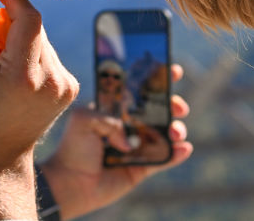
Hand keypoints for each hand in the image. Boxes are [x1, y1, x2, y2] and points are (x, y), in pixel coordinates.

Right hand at [0, 0, 79, 218]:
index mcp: (23, 75)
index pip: (29, 16)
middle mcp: (52, 80)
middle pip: (34, 26)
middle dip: (10, 23)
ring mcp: (66, 86)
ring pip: (42, 40)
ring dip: (20, 41)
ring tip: (0, 68)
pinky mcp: (71, 88)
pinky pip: (49, 55)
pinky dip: (32, 57)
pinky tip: (17, 79)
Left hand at [40, 64, 192, 218]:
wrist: (69, 182)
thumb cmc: (73, 147)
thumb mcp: (82, 120)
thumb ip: (109, 121)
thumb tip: (131, 141)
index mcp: (115, 109)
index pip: (138, 90)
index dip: (155, 80)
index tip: (172, 71)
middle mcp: (129, 125)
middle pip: (158, 110)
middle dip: (172, 104)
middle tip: (178, 107)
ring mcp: (138, 146)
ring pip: (165, 134)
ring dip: (176, 129)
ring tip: (175, 132)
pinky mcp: (142, 168)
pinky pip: (164, 159)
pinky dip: (177, 154)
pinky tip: (184, 148)